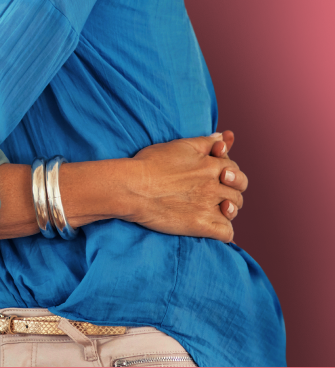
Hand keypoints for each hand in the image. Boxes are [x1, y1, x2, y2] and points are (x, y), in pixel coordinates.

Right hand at [128, 132, 246, 242]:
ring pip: (234, 211)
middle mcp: (213, 186)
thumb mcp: (179, 145)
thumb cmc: (151, 163)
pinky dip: (224, 232)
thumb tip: (224, 137)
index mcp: (210, 165)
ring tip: (214, 209)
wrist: (133, 187)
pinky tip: (212, 226)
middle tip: (216, 194)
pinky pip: (227, 233)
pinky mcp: (201, 226)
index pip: (235, 169)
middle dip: (232, 192)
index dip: (228, 173)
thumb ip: (205, 142)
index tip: (217, 176)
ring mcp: (209, 206)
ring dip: (228, 210)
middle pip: (238, 191)